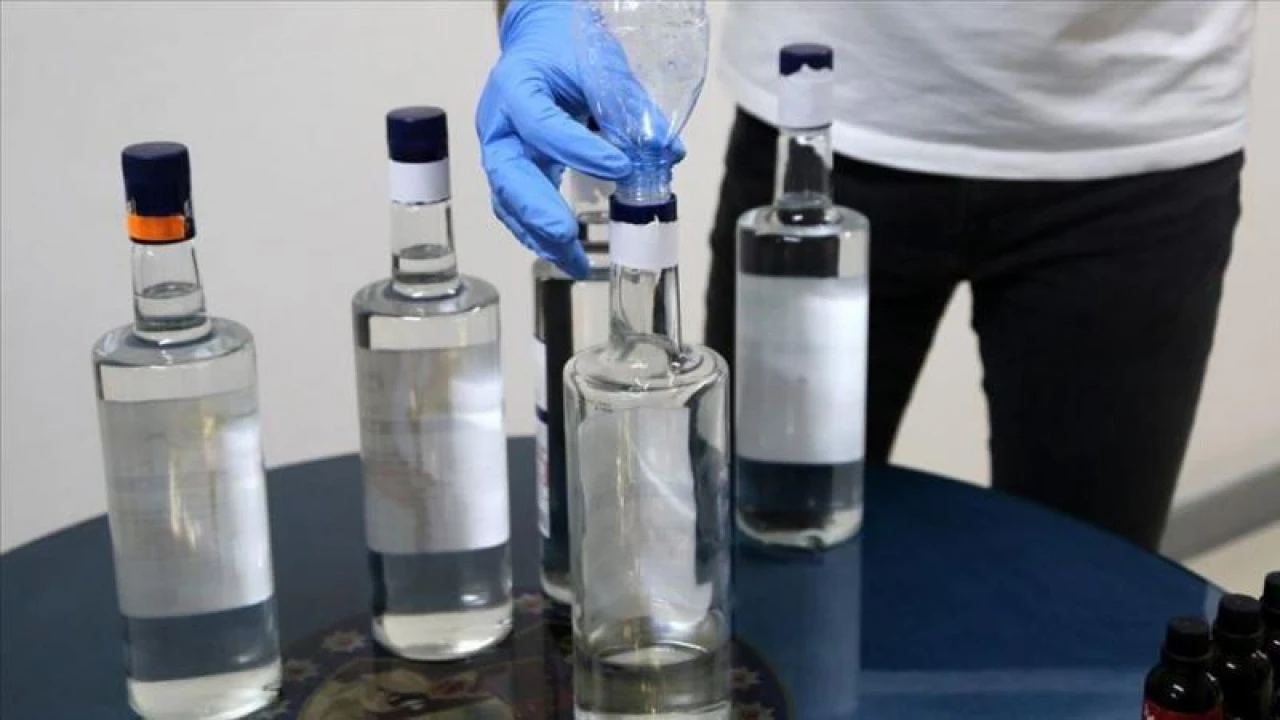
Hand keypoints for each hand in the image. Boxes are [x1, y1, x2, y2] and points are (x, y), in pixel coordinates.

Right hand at [476, 0, 629, 278]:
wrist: (540, 46)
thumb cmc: (565, 50)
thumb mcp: (599, 65)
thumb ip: (630, 105)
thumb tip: (666, 151)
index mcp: (516, 85)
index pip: (541, 124)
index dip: (578, 150)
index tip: (621, 168)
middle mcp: (498, 122)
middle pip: (508, 174)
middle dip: (538, 210)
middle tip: (567, 234)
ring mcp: (500, 150)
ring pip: (508, 200)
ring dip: (540, 235)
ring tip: (575, 262)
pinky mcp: (509, 172)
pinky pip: (516, 209)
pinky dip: (539, 235)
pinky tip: (565, 253)